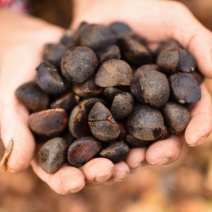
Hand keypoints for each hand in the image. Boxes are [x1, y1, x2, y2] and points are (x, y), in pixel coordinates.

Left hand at [71, 0, 211, 179]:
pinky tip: (96, 149)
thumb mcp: (175, 22)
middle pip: (161, 132)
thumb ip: (200, 46)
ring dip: (130, 153)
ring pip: (131, 135)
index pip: (193, 112)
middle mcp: (151, 102)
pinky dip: (101, 138)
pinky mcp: (100, 102)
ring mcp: (125, 104)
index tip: (195, 138)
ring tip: (125, 165)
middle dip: (160, 149)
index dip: (199, 125)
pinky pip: (101, 123)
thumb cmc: (143, 9)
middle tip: (153, 159)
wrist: (106, 6)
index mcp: (173, 88)